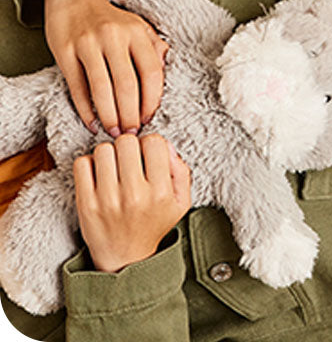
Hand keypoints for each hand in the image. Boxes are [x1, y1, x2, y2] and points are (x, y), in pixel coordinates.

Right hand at [43, 0, 168, 135]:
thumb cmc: (110, 19)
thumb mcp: (137, 26)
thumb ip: (154, 47)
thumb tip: (168, 68)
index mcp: (137, 32)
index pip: (151, 71)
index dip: (152, 99)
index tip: (149, 118)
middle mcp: (114, 36)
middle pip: (127, 84)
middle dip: (130, 114)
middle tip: (130, 133)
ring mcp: (88, 44)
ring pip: (101, 88)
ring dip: (109, 115)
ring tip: (113, 132)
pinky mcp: (65, 52)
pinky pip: (77, 87)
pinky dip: (85, 109)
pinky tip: (92, 122)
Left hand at [74, 134, 190, 272]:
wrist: (125, 259)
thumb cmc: (153, 226)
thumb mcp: (180, 202)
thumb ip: (180, 170)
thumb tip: (164, 145)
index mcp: (160, 192)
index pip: (154, 142)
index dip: (151, 143)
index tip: (147, 154)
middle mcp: (134, 195)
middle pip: (126, 142)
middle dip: (129, 145)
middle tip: (129, 158)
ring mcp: (107, 200)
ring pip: (103, 150)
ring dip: (109, 153)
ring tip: (114, 166)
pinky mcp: (86, 204)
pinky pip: (82, 164)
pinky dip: (89, 163)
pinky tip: (98, 173)